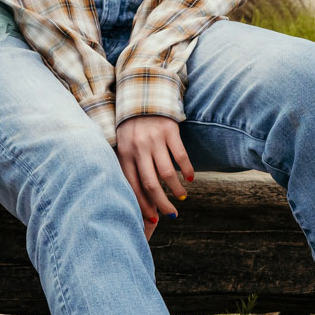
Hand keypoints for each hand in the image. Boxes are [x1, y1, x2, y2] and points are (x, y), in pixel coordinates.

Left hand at [115, 115, 192, 231]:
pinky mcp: (170, 130)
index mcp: (125, 154)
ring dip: (176, 190)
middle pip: (151, 184)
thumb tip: (139, 200)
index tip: (153, 219)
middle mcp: (138, 148)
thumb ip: (129, 168)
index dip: (143, 205)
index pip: (133, 186)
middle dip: (162, 204)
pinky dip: (187, 170)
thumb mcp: (124, 146)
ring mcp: (154, 139)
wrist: (142, 96)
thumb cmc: (132, 129)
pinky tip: (190, 178)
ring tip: (182, 196)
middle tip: (172, 215)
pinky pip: (181, 156)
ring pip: (168, 173)